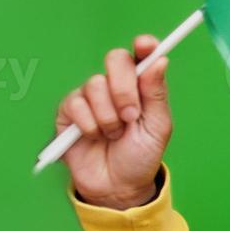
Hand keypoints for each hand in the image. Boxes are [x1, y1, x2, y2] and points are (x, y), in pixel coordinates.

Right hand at [53, 35, 172, 209]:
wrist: (117, 185)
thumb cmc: (141, 155)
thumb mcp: (157, 126)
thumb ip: (156, 93)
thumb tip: (160, 60)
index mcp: (140, 86)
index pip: (141, 55)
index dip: (144, 46)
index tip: (147, 45)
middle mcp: (115, 86)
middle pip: (115, 60)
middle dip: (124, 89)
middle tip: (132, 116)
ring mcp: (90, 96)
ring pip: (95, 85)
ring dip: (108, 116)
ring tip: (114, 135)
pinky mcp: (69, 111)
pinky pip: (76, 104)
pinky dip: (89, 125)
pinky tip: (95, 137)